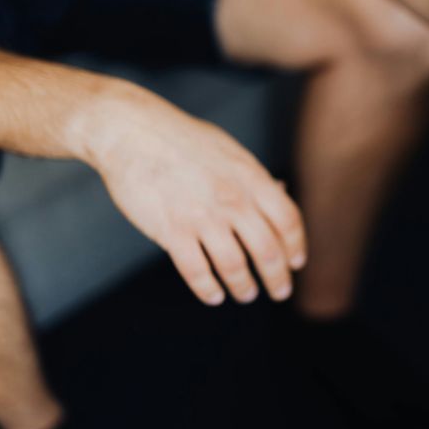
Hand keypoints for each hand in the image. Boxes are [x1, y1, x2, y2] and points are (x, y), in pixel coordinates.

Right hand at [87, 86, 306, 305]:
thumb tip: (282, 191)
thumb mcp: (230, 151)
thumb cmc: (183, 139)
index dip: (296, 247)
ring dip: (244, 287)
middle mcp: (233, 200)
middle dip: (277, 278)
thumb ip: (256, 176)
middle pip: (268, 251)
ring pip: (234, 267)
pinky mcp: (172, 231)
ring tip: (247, 294)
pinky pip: (197, 272)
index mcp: (251, 178)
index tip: (296, 263)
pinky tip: (214, 296)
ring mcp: (203, 217)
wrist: (131, 132)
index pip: (288, 221)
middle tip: (280, 291)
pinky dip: (208, 290)